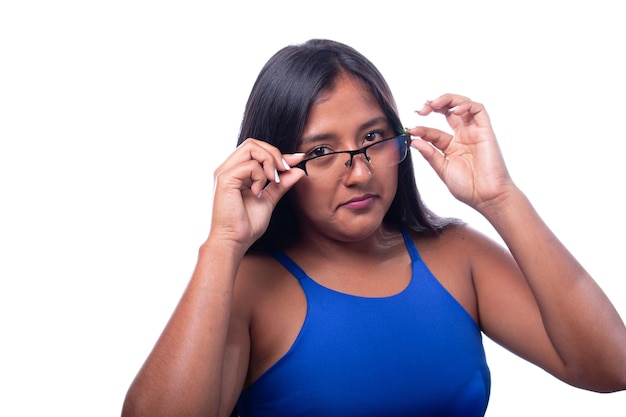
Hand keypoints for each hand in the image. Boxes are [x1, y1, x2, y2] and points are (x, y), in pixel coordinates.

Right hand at [210, 139, 305, 250]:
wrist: (234, 241)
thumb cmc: (246, 225)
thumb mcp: (269, 199)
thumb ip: (280, 184)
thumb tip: (298, 170)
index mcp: (236, 172)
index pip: (256, 150)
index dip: (278, 153)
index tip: (298, 160)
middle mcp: (228, 168)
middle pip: (253, 143)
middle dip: (274, 154)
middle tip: (284, 170)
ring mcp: (224, 172)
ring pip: (251, 147)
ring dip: (269, 161)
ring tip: (272, 180)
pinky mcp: (224, 179)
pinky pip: (249, 165)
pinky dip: (259, 176)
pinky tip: (257, 192)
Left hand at [406, 93, 514, 211]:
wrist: (487, 198)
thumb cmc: (468, 188)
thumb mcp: (442, 169)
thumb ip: (429, 154)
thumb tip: (414, 140)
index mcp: (451, 146)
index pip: (433, 131)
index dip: (421, 128)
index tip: (410, 130)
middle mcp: (463, 136)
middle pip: (448, 111)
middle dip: (433, 105)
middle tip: (421, 109)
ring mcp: (474, 132)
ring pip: (462, 105)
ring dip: (447, 100)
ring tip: (433, 104)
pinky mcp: (486, 131)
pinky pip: (479, 110)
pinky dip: (466, 105)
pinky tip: (454, 111)